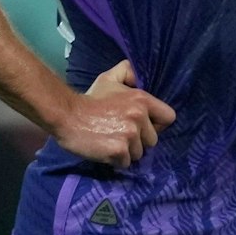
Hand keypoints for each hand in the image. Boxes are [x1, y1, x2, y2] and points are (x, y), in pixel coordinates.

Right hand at [53, 60, 176, 169]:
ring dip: (127, 151)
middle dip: (139, 141)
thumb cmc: (90, 99)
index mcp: (142, 100)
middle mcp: (140, 117)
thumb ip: (128, 71)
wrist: (66, 115)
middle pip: (152, 140)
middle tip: (121, 135)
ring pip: (139, 153)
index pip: (169, 117)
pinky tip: (104, 150)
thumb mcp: (110, 78)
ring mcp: (130, 135)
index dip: (158, 124)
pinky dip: (116, 160)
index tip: (145, 126)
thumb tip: (139, 75)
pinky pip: (126, 163)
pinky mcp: (118, 151)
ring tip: (111, 142)